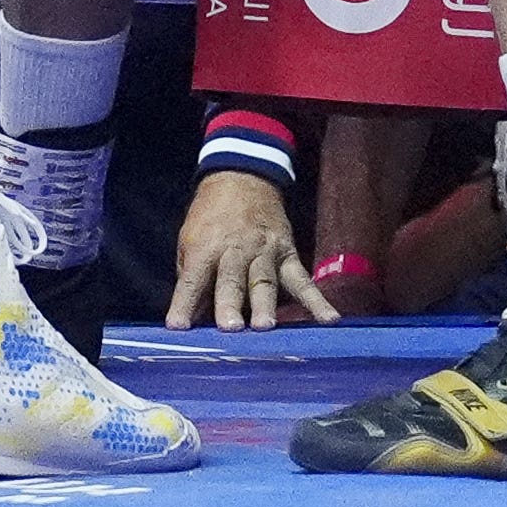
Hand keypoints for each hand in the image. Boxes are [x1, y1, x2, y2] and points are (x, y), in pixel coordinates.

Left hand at [169, 169, 340, 330]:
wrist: (243, 177)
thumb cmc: (211, 218)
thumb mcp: (191, 240)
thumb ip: (192, 278)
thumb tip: (192, 318)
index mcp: (206, 247)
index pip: (192, 279)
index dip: (184, 303)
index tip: (178, 327)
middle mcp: (235, 250)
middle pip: (232, 280)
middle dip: (230, 304)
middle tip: (230, 328)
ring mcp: (265, 252)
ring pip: (265, 281)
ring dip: (265, 305)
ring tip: (266, 327)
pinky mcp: (288, 255)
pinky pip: (303, 281)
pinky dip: (317, 301)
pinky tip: (329, 318)